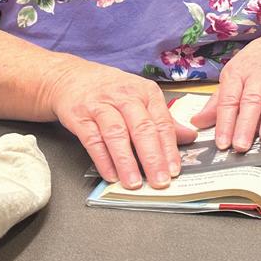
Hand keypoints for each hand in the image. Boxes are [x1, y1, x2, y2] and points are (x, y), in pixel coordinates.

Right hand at [48, 60, 196, 188]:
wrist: (72, 77)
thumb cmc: (113, 90)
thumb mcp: (142, 97)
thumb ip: (163, 119)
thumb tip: (189, 137)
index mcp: (146, 92)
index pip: (162, 121)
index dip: (169, 147)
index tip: (174, 169)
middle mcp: (125, 96)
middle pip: (142, 128)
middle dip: (152, 157)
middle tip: (159, 180)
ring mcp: (101, 105)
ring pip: (117, 134)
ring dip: (127, 161)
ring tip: (134, 183)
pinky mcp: (80, 116)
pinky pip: (93, 140)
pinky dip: (103, 160)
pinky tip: (111, 175)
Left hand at [190, 35, 260, 151]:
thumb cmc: (256, 63)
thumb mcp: (234, 76)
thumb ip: (217, 102)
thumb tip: (197, 123)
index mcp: (237, 72)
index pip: (228, 99)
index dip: (224, 122)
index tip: (222, 143)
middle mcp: (258, 71)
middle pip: (251, 99)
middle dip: (245, 124)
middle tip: (241, 146)